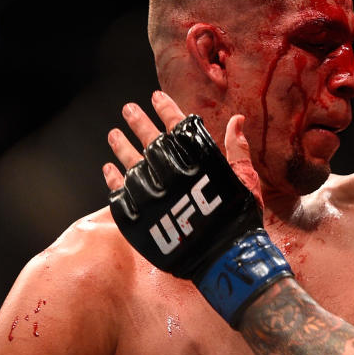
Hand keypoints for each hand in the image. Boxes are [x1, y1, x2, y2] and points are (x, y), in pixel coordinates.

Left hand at [104, 92, 291, 325]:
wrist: (226, 258)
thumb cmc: (240, 217)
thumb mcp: (245, 179)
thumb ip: (237, 149)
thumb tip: (237, 119)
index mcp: (197, 161)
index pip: (178, 127)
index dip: (167, 110)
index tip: (155, 96)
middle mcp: (171, 173)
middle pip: (150, 141)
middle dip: (138, 122)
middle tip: (127, 109)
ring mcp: (153, 194)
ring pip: (131, 164)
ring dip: (121, 147)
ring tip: (112, 134)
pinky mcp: (141, 216)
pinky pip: (121, 194)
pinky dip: (114, 180)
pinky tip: (108, 169)